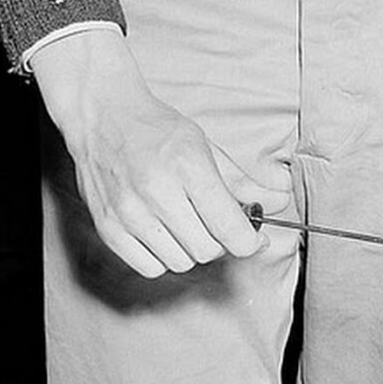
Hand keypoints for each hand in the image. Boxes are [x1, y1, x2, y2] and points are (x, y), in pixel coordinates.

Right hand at [32, 27, 291, 276]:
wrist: (101, 115)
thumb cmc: (158, 130)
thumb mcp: (208, 147)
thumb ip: (246, 182)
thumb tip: (281, 201)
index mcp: (189, 168)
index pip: (231, 230)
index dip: (250, 242)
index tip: (254, 237)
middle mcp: (156, 192)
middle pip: (208, 251)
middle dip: (221, 242)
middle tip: (215, 224)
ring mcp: (128, 212)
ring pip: (181, 263)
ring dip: (192, 251)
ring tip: (188, 226)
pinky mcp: (107, 227)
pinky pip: (150, 268)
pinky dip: (164, 259)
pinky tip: (165, 236)